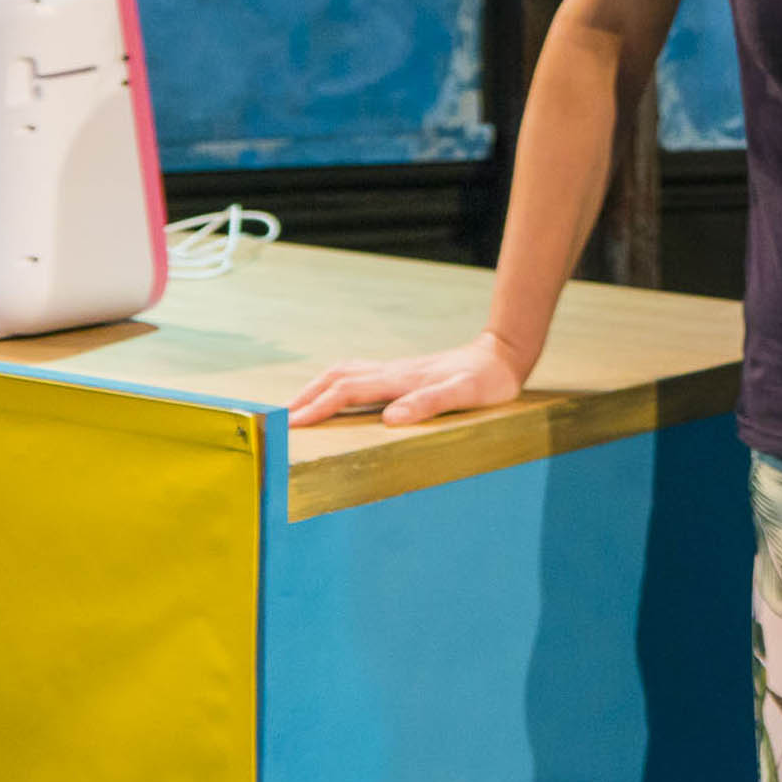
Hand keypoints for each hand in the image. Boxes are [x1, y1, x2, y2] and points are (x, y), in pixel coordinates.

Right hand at [288, 331, 528, 426]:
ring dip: (317, 388)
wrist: (502, 356)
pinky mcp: (402, 372)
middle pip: (336, 377)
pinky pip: (358, 374)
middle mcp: (392, 371)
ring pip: (344, 372)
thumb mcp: (465, 395)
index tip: (291, 425)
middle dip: (306, 397)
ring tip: (296, 408)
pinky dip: (335, 383)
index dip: (317, 407)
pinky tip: (335, 394)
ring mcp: (396, 369)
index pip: (347, 392)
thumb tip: (390, 419)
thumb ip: (429, 404)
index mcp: (400, 380)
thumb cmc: (487, 381)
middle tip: (279, 419)